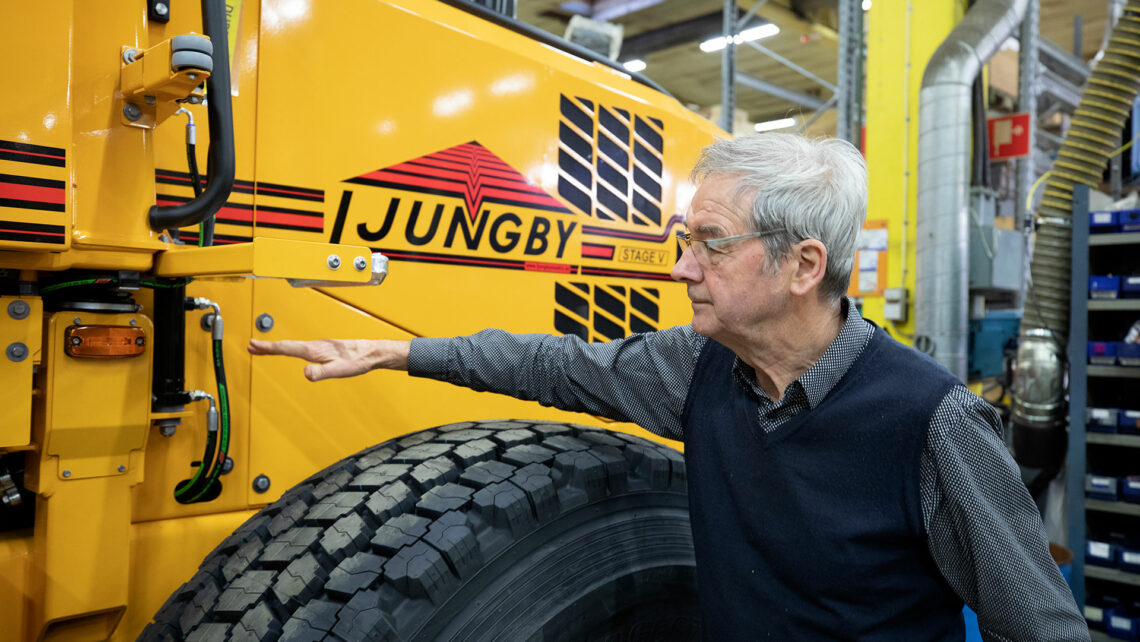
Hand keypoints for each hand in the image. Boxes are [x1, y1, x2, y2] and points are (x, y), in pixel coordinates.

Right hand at [247, 338, 408, 380]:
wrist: (371, 353)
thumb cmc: (357, 361)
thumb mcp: (339, 370)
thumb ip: (321, 373)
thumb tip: (306, 374)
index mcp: (314, 350)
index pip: (286, 348)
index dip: (269, 348)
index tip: (253, 345)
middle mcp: (314, 345)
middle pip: (286, 345)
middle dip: (267, 346)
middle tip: (251, 346)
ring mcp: (318, 346)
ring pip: (292, 345)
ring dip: (277, 347)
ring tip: (264, 348)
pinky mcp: (323, 348)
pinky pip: (300, 347)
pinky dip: (289, 348)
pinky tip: (289, 351)